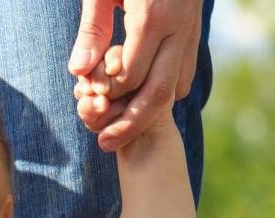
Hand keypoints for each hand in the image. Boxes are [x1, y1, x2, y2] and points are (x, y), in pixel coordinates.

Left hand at [69, 0, 201, 151]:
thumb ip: (92, 28)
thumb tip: (79, 72)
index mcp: (154, 16)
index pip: (129, 76)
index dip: (107, 95)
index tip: (87, 100)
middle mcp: (178, 28)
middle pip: (157, 94)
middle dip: (129, 124)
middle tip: (103, 144)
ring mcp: (191, 30)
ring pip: (176, 88)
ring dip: (149, 112)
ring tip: (121, 127)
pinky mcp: (195, 30)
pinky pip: (185, 72)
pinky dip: (165, 93)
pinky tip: (142, 98)